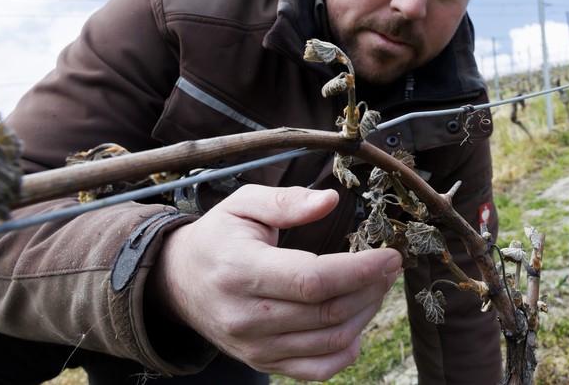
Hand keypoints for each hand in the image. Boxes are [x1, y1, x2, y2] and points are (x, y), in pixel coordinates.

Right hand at [147, 185, 401, 380]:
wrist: (177, 282)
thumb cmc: (219, 236)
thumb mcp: (244, 204)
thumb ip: (287, 201)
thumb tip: (331, 200)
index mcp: (241, 270)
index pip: (312, 279)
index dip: (360, 270)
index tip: (391, 255)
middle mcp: (246, 316)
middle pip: (327, 311)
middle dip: (371, 288)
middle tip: (391, 266)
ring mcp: (255, 346)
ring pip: (330, 341)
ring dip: (366, 314)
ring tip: (377, 286)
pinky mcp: (263, 362)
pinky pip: (317, 369)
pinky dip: (347, 350)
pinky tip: (357, 322)